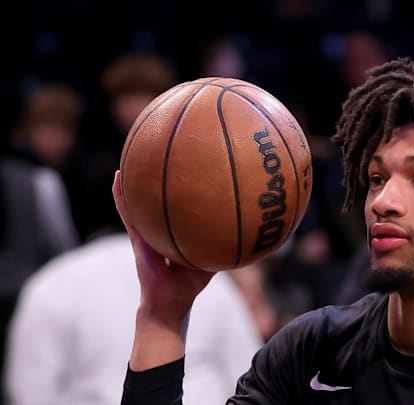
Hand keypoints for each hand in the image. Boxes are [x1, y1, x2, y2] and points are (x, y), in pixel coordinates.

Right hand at [113, 170, 214, 369]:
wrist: (168, 303)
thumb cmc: (190, 285)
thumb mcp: (212, 259)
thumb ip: (225, 242)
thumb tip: (251, 226)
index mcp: (177, 231)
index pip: (179, 205)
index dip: (181, 187)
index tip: (186, 164)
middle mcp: (160, 228)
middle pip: (159, 198)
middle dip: (158, 177)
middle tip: (160, 150)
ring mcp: (147, 231)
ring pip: (139, 201)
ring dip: (134, 180)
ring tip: (132, 155)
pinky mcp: (137, 238)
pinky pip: (128, 213)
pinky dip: (122, 196)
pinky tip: (119, 178)